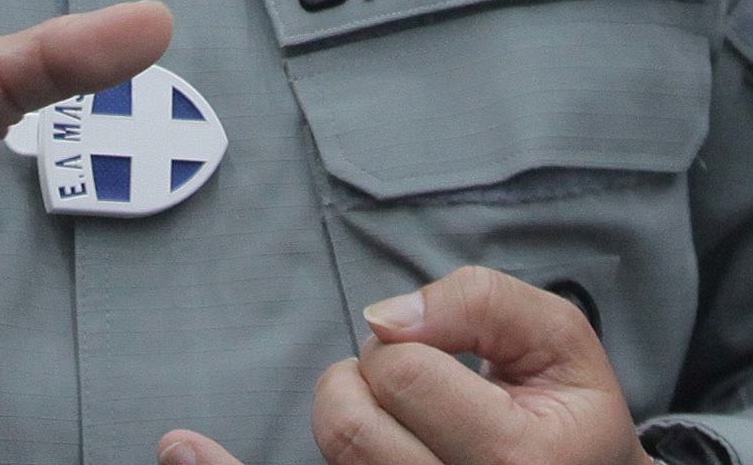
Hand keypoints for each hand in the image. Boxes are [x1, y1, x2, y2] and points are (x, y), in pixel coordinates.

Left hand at [161, 267, 650, 464]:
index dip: (416, 343)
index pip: (402, 369)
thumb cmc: (571, 420)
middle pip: (349, 421)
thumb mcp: (559, 340)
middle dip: (369, 379)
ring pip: (333, 455)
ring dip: (349, 418)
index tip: (450, 356)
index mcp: (513, 458)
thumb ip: (480, 302)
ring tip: (403, 418)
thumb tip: (387, 315)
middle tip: (418, 386)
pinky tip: (181, 448)